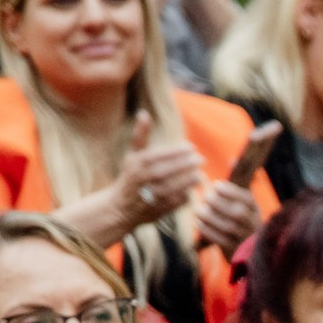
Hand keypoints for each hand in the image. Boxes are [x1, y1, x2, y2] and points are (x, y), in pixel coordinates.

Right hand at [114, 112, 204, 232]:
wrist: (122, 208)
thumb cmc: (130, 176)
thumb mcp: (133, 155)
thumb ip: (141, 135)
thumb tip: (144, 113)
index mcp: (138, 164)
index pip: (161, 155)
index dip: (178, 151)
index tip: (191, 147)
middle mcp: (144, 179)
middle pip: (169, 170)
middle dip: (187, 164)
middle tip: (200, 159)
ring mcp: (151, 196)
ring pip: (175, 187)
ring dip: (190, 179)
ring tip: (200, 173)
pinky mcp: (159, 209)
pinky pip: (177, 201)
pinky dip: (187, 194)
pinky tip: (193, 187)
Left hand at [192, 177, 260, 256]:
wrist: (246, 250)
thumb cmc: (241, 219)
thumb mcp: (243, 201)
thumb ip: (237, 182)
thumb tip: (233, 159)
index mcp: (255, 210)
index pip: (246, 199)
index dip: (230, 191)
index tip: (216, 186)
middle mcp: (252, 224)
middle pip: (237, 213)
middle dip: (218, 203)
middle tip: (206, 198)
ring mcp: (243, 238)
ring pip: (227, 227)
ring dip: (210, 217)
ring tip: (199, 210)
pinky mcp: (234, 250)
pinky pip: (220, 240)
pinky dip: (208, 231)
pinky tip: (199, 223)